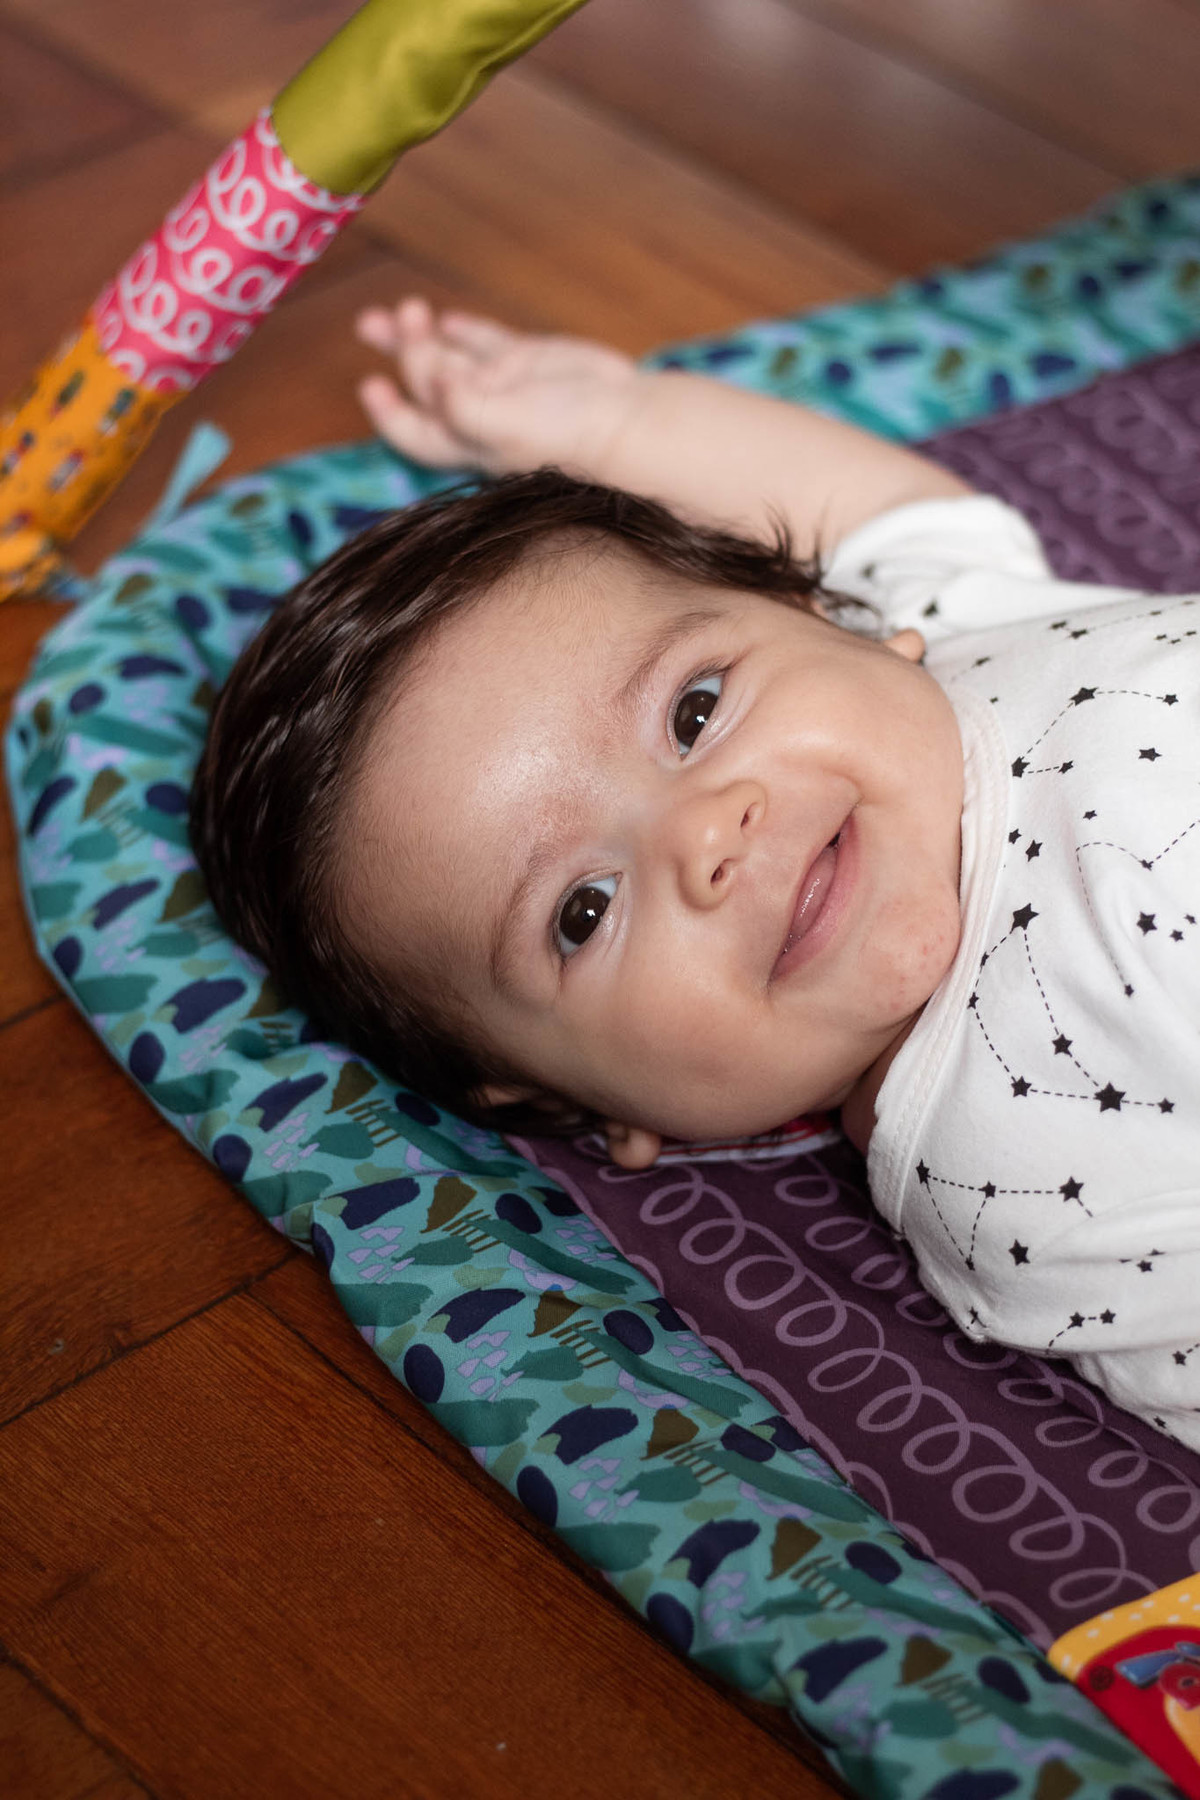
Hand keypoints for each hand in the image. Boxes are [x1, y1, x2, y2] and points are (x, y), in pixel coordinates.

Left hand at [355, 298, 640, 478]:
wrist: (625, 419)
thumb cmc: (569, 436)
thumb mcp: (507, 426)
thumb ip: (464, 407)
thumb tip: (431, 385)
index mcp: (467, 442)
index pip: (414, 431)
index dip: (388, 411)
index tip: (371, 383)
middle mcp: (479, 415)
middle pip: (427, 384)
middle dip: (405, 351)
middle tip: (391, 319)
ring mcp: (502, 385)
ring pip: (450, 357)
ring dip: (421, 336)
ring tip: (404, 310)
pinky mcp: (527, 360)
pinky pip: (486, 342)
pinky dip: (464, 332)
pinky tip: (448, 321)